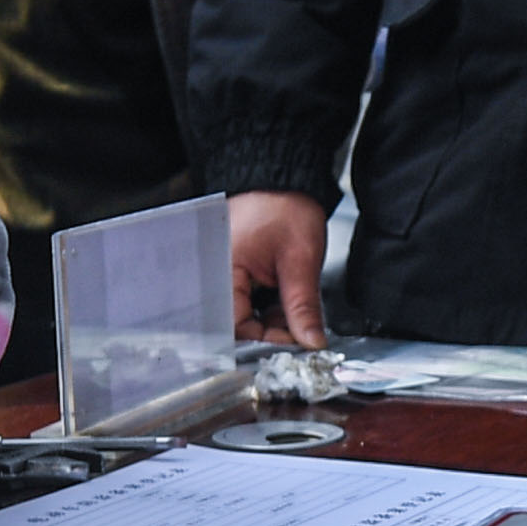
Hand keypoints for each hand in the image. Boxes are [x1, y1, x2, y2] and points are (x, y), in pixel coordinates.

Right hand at [230, 193, 332, 346]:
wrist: (285, 181)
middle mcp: (215, 276)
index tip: (296, 344)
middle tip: (300, 334)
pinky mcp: (234, 274)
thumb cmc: (285, 206)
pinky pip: (248, 303)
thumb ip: (303, 306)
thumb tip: (311, 342)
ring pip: (246, 317)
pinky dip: (268, 308)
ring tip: (296, 315)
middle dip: (270, 333)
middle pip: (238, 325)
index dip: (265, 341)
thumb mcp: (300, 260)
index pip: (235, 326)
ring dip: (272, 322)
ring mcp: (224, 276)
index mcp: (220, 271)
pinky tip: (287, 305)